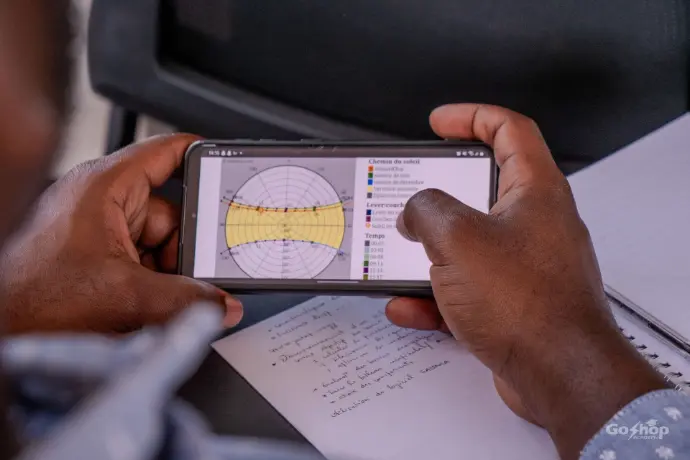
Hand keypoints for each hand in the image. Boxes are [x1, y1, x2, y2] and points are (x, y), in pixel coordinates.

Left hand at [0, 135, 242, 333]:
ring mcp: (99, 232)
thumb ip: (182, 300)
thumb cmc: (30, 298)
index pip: (165, 154)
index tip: (228, 165)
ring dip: (169, 273)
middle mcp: (103, 204)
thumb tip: (221, 304)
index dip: (200, 155)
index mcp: (105, 188)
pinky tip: (150, 306)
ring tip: (164, 299)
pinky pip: (142, 263)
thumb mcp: (121, 296)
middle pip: (172, 214)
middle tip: (200, 275)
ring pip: (159, 245)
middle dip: (186, 249)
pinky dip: (153, 284)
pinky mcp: (96, 258)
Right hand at [385, 104, 667, 458]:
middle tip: (411, 194)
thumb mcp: (458, 238)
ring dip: (430, 253)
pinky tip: (410, 306)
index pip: (509, 130)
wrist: (558, 374)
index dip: (471, 117)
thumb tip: (414, 212)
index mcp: (535, 191)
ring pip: (467, 244)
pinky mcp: (513, 302)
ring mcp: (525, 264)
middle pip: (482, 189)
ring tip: (402, 258)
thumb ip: (425, 210)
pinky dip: (434, 296)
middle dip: (439, 195)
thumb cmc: (529, 305)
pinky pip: (464, 288)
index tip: (439, 122)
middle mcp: (535, 223)